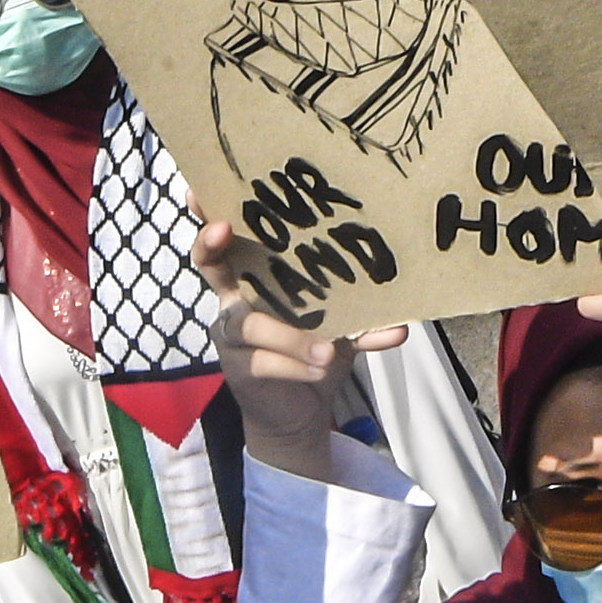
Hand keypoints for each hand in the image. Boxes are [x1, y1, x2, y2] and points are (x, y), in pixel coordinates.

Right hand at [192, 220, 405, 477]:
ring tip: (327, 349)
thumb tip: (401, 324)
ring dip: (291, 336)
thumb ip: (363, 317)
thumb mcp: (340, 325)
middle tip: (224, 229)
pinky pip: (264, 362)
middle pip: (210, 265)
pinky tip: (323, 367)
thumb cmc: (314, 349)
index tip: (200, 191)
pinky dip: (297, 365)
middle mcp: (235, 299)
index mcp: (255, 277)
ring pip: (250, 324)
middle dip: (211, 243)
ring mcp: (232, 335)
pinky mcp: (240, 369)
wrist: (299, 411)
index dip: (210, 215)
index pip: (228, 240)